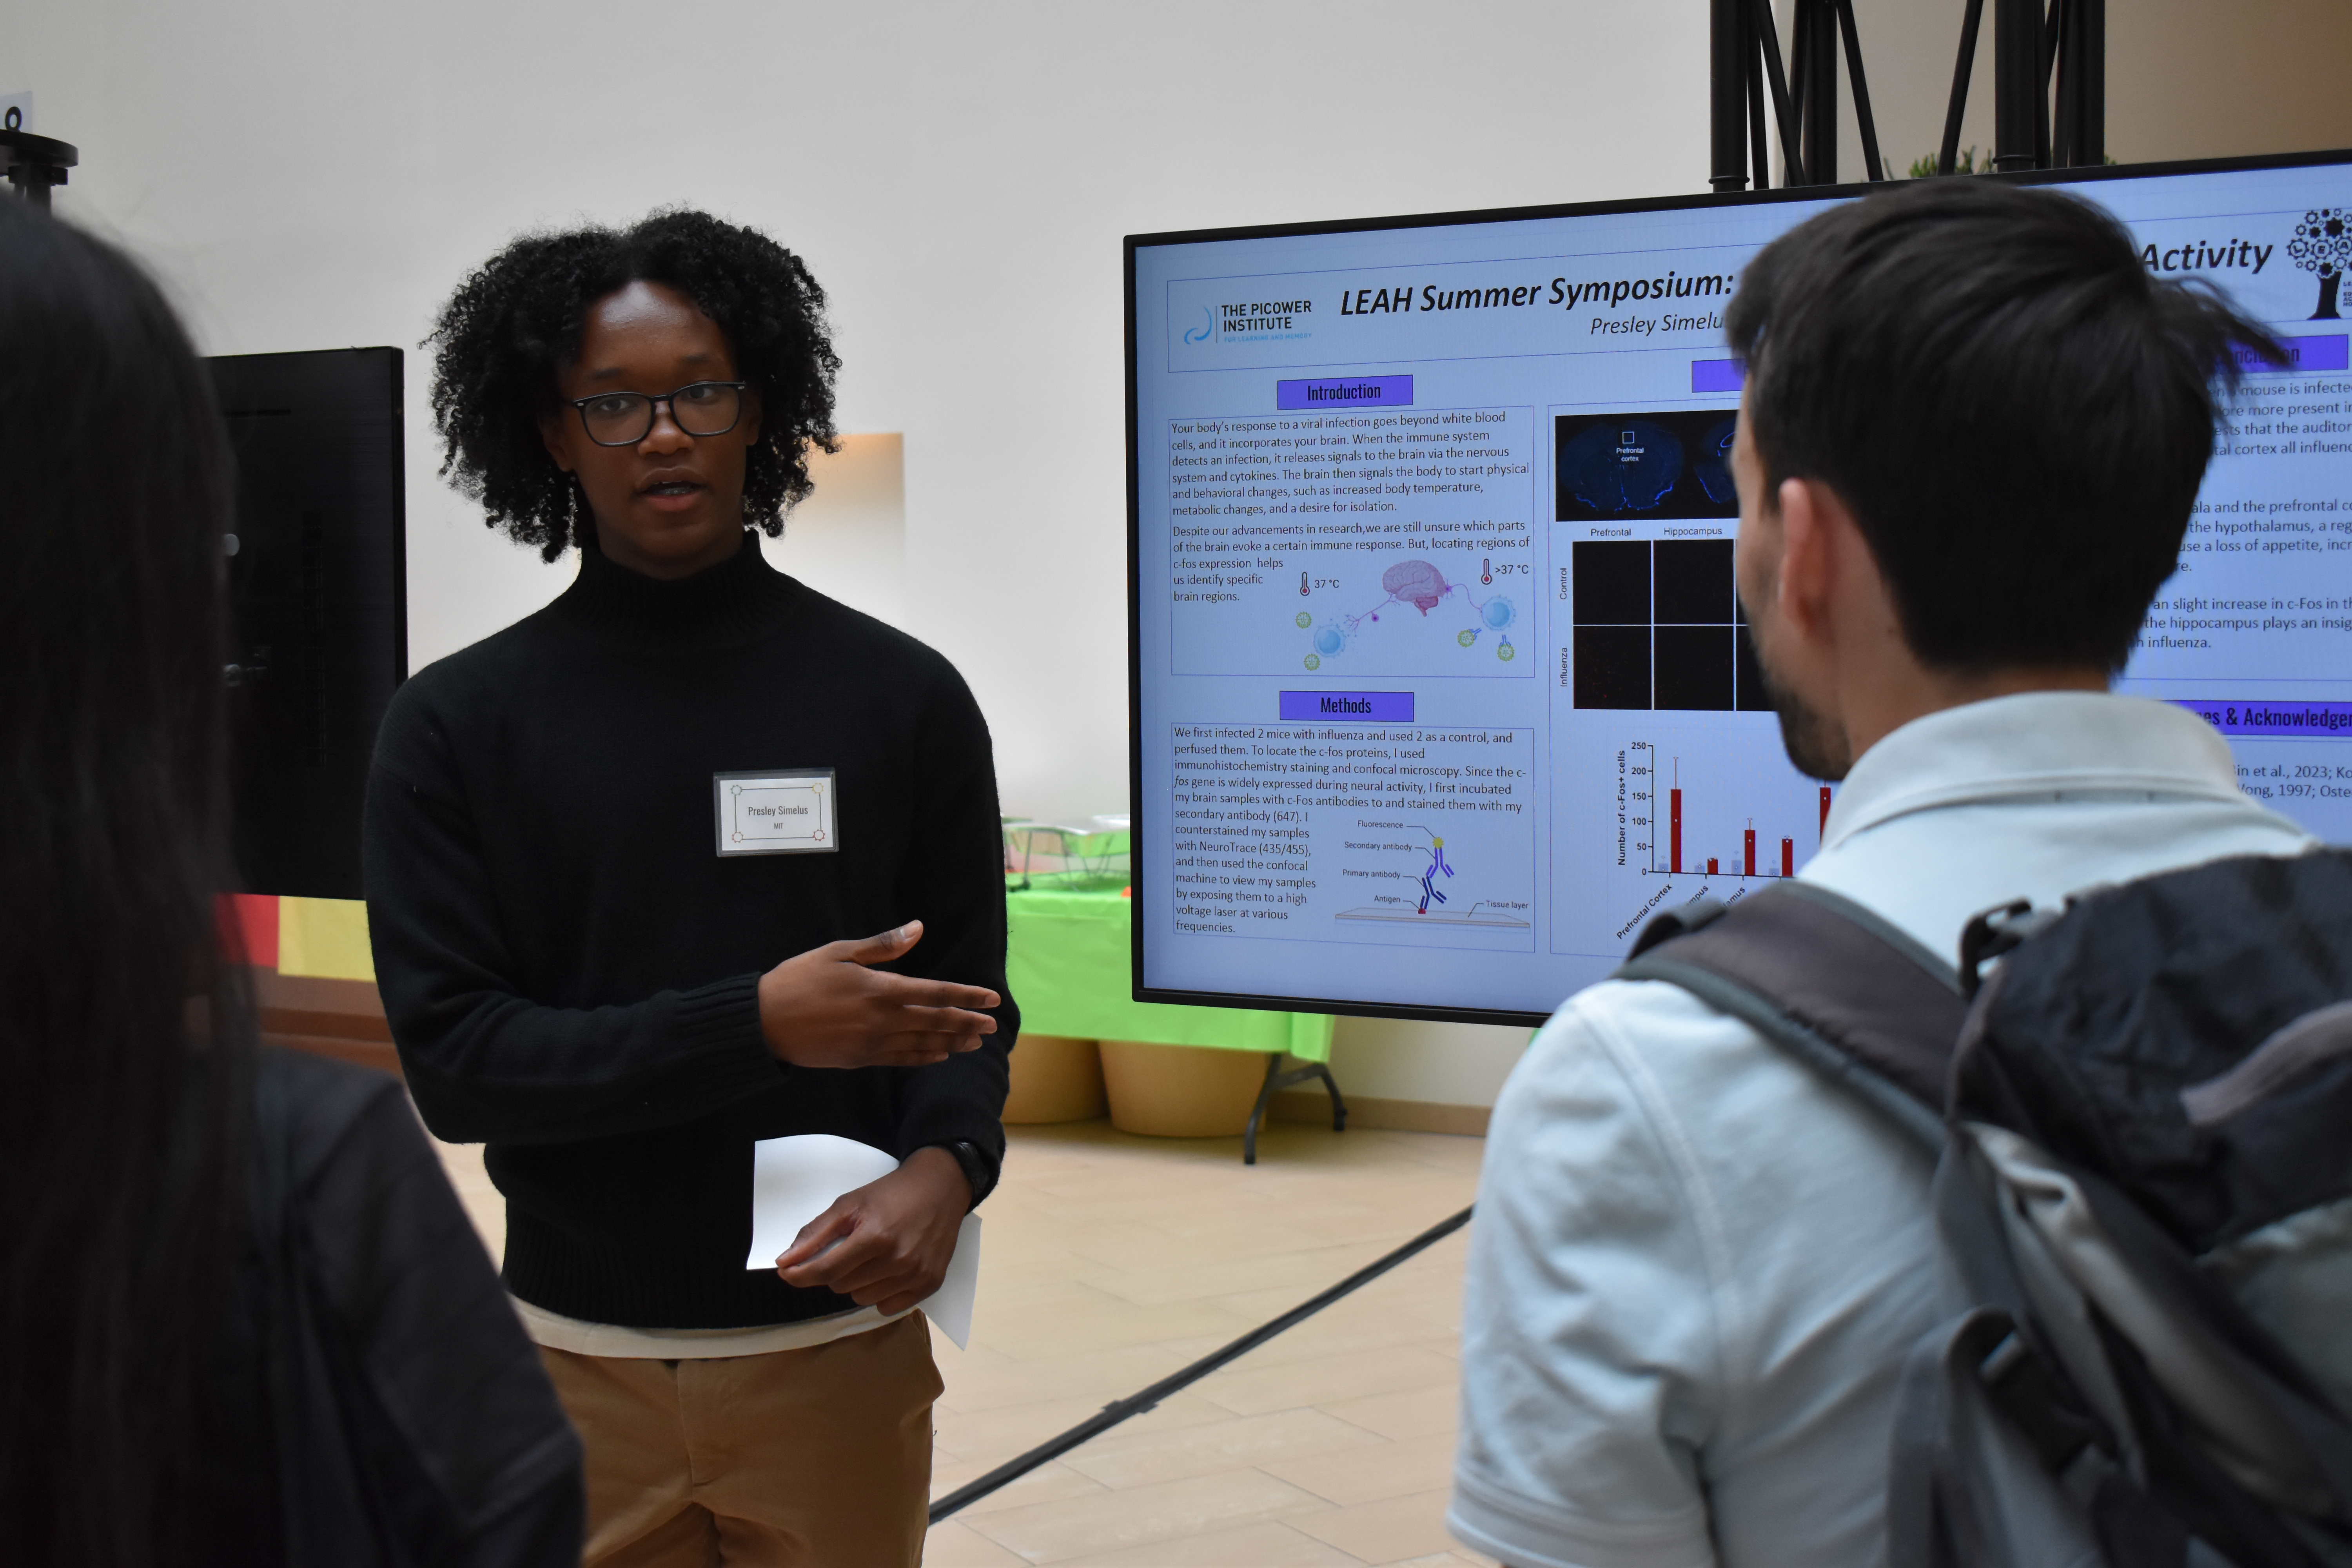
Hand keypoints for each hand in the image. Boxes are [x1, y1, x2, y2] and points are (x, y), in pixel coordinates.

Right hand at [758, 920, 998, 1068]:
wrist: (764, 1022)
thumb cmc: (799, 979)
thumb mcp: (840, 952)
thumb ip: (883, 945)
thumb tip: (918, 929)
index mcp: (881, 989)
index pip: (936, 993)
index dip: (967, 996)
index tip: (992, 999)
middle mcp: (883, 1020)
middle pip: (936, 1022)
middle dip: (967, 1023)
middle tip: (993, 1026)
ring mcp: (872, 1044)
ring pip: (923, 1044)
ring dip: (952, 1043)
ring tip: (975, 1042)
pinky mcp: (860, 1059)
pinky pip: (901, 1059)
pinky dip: (924, 1057)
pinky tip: (939, 1056)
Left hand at [774, 1147, 969, 1314]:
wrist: (939, 1188)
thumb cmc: (892, 1194)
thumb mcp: (849, 1203)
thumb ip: (815, 1233)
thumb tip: (785, 1261)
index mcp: (875, 1235)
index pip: (826, 1270)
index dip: (800, 1275)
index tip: (787, 1273)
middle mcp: (897, 1259)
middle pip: (841, 1286)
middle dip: (836, 1270)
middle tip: (850, 1248)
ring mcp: (915, 1275)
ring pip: (862, 1298)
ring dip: (858, 1283)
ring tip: (872, 1257)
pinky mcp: (929, 1284)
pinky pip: (887, 1307)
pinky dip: (880, 1293)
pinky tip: (888, 1270)